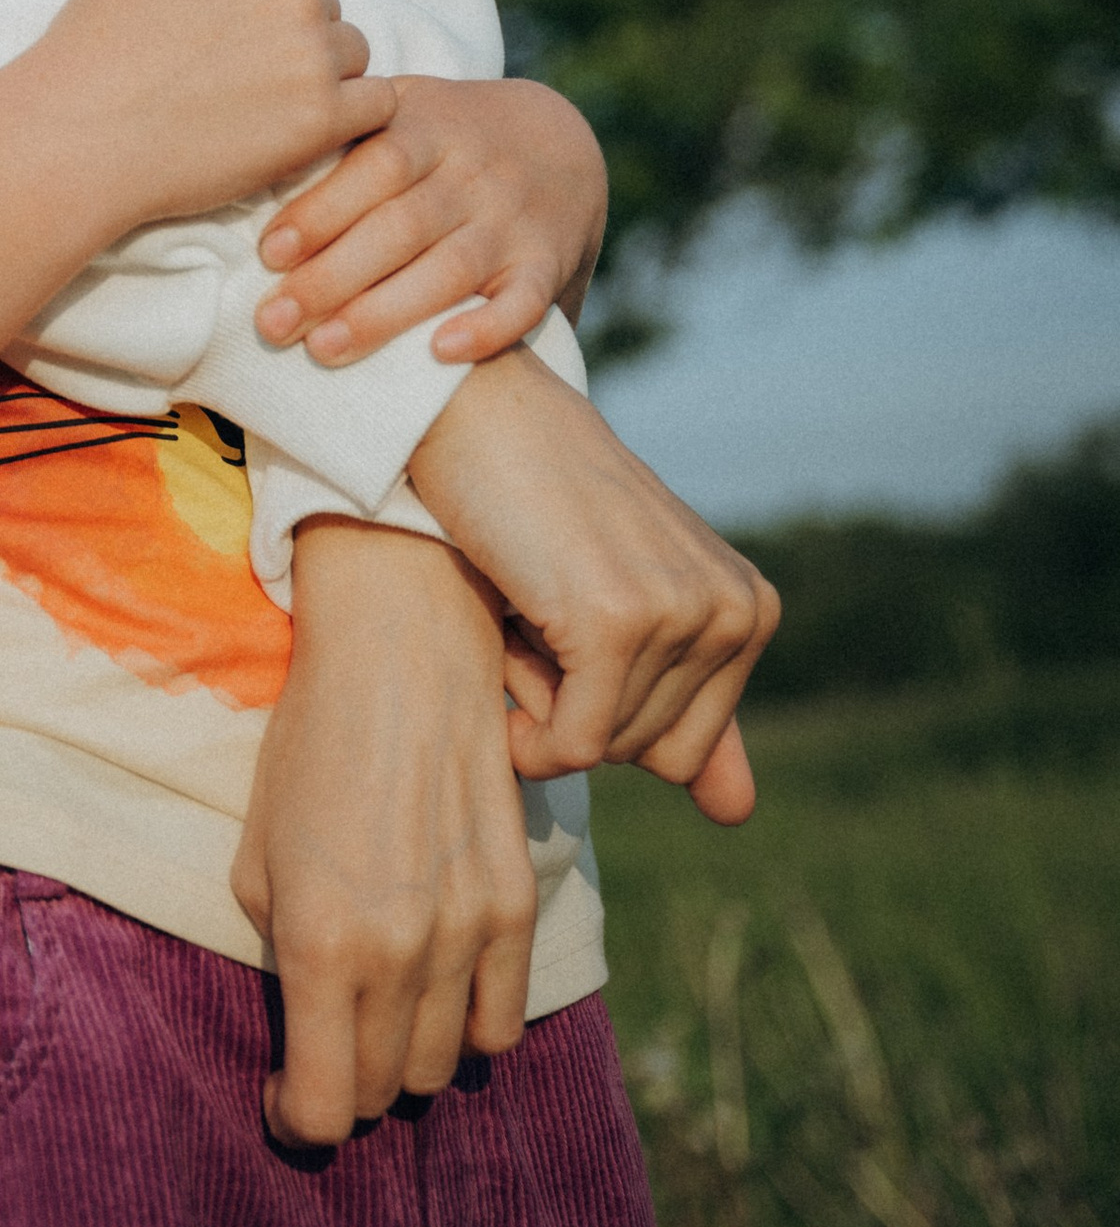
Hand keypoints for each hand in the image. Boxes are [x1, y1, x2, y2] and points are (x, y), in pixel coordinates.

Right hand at [14, 0, 394, 248]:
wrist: (78, 135)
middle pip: (324, 7)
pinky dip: (349, 118)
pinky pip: (377, 106)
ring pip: (352, 53)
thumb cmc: (98, 40)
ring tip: (256, 106)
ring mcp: (313, 56)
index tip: (216, 36)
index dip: (255, 3)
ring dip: (320, 76)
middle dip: (288, 37)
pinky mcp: (323, 120)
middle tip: (227, 76)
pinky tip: (298, 130)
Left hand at [235, 522, 537, 1148]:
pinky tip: (434, 994)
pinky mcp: (514, 905)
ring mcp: (466, 932)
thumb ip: (281, 955)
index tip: (283, 1100)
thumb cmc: (308, 748)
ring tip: (375, 1014)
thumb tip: (303, 1025)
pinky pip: (501, 1022)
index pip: (323, 1108)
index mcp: (322, 943)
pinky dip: (465, 1027)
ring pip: (439, 1065)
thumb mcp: (258, 856)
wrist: (400, 656)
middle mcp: (400, 952)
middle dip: (342, 1085)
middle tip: (322, 1049)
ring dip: (400, 1058)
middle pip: (379, 1092)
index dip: (297, 1122)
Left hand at [254, 77, 606, 365]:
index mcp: (426, 127)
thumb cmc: (446, 134)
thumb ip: (342, 129)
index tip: (269, 254)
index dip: (320, 211)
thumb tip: (246, 162)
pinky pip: (523, 301)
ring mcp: (510, 220)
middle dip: (332, 277)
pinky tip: (440, 353)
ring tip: (325, 350)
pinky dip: (486, 328)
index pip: (371, 167)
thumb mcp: (401, 106)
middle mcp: (471, 173)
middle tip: (273, 323)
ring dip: (385, 313)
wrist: (561, 143)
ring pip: (450, 269)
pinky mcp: (544, 264)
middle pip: (400, 226)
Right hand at [405, 346, 776, 819]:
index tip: (567, 637)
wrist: (474, 409)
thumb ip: (684, 707)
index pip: (690, 749)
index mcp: (751, 607)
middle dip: (578, 715)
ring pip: (608, 754)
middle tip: (537, 622)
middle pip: (654, 758)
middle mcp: (735, 611)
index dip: (609, 717)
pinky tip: (502, 660)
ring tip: (522, 610)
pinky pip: (573, 747)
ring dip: (540, 705)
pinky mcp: (616, 621)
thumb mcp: (620, 609)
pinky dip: (525, 736)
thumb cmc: (534, 507)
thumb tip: (739, 816)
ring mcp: (681, 615)